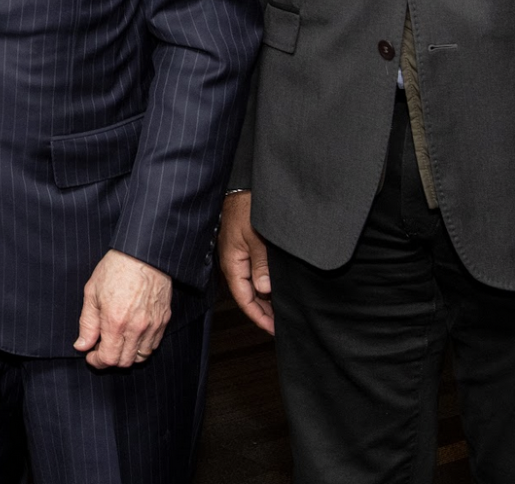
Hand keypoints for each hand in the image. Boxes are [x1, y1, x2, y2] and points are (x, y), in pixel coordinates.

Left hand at [73, 250, 172, 369]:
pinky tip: (133, 334)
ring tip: (118, 342)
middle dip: (110, 360)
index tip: (90, 355)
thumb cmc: (115, 269)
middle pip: (124, 362)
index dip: (96, 361)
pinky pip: (154, 345)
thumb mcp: (92, 292)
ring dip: (127, 355)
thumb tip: (81, 346)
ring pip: (141, 357)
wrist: (144, 253)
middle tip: (101, 348)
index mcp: (115, 322)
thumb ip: (87, 323)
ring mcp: (153, 325)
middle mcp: (136, 328)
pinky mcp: (164, 320)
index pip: (108, 358)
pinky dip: (142, 346)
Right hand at [217, 191, 273, 334]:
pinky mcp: (244, 246)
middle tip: (282, 323)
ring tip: (282, 309)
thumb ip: (261, 264)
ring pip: (250, 284)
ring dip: (265, 297)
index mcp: (232, 263)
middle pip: (247, 295)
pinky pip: (252, 271)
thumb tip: (265, 290)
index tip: (275, 329)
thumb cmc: (245, 207)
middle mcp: (233, 262)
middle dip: (263, 311)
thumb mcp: (257, 238)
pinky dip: (264, 282)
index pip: (244, 299)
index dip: (259, 317)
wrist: (241, 184)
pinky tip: (275, 285)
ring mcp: (237, 254)